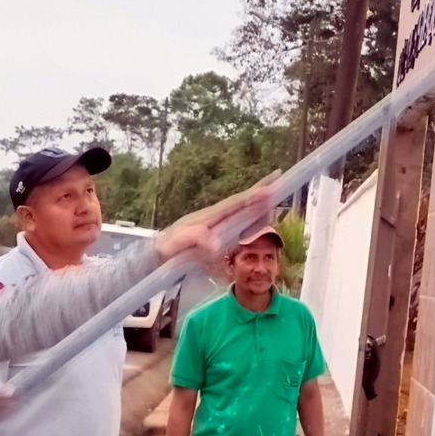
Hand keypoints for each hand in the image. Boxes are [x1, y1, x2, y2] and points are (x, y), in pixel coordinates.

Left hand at [156, 180, 277, 272]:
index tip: (270, 188)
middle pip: (242, 203)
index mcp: (209, 216)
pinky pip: (237, 225)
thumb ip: (194, 240)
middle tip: (278, 180)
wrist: (156, 255)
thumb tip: (215, 244)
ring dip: (258, 206)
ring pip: (241, 212)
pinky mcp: (215, 235)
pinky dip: (250, 221)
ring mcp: (215, 225)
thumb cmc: (165, 249)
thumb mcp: (176, 244)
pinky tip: (257, 219)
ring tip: (273, 197)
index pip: (236, 203)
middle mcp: (215, 217)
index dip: (253, 196)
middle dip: (260, 192)